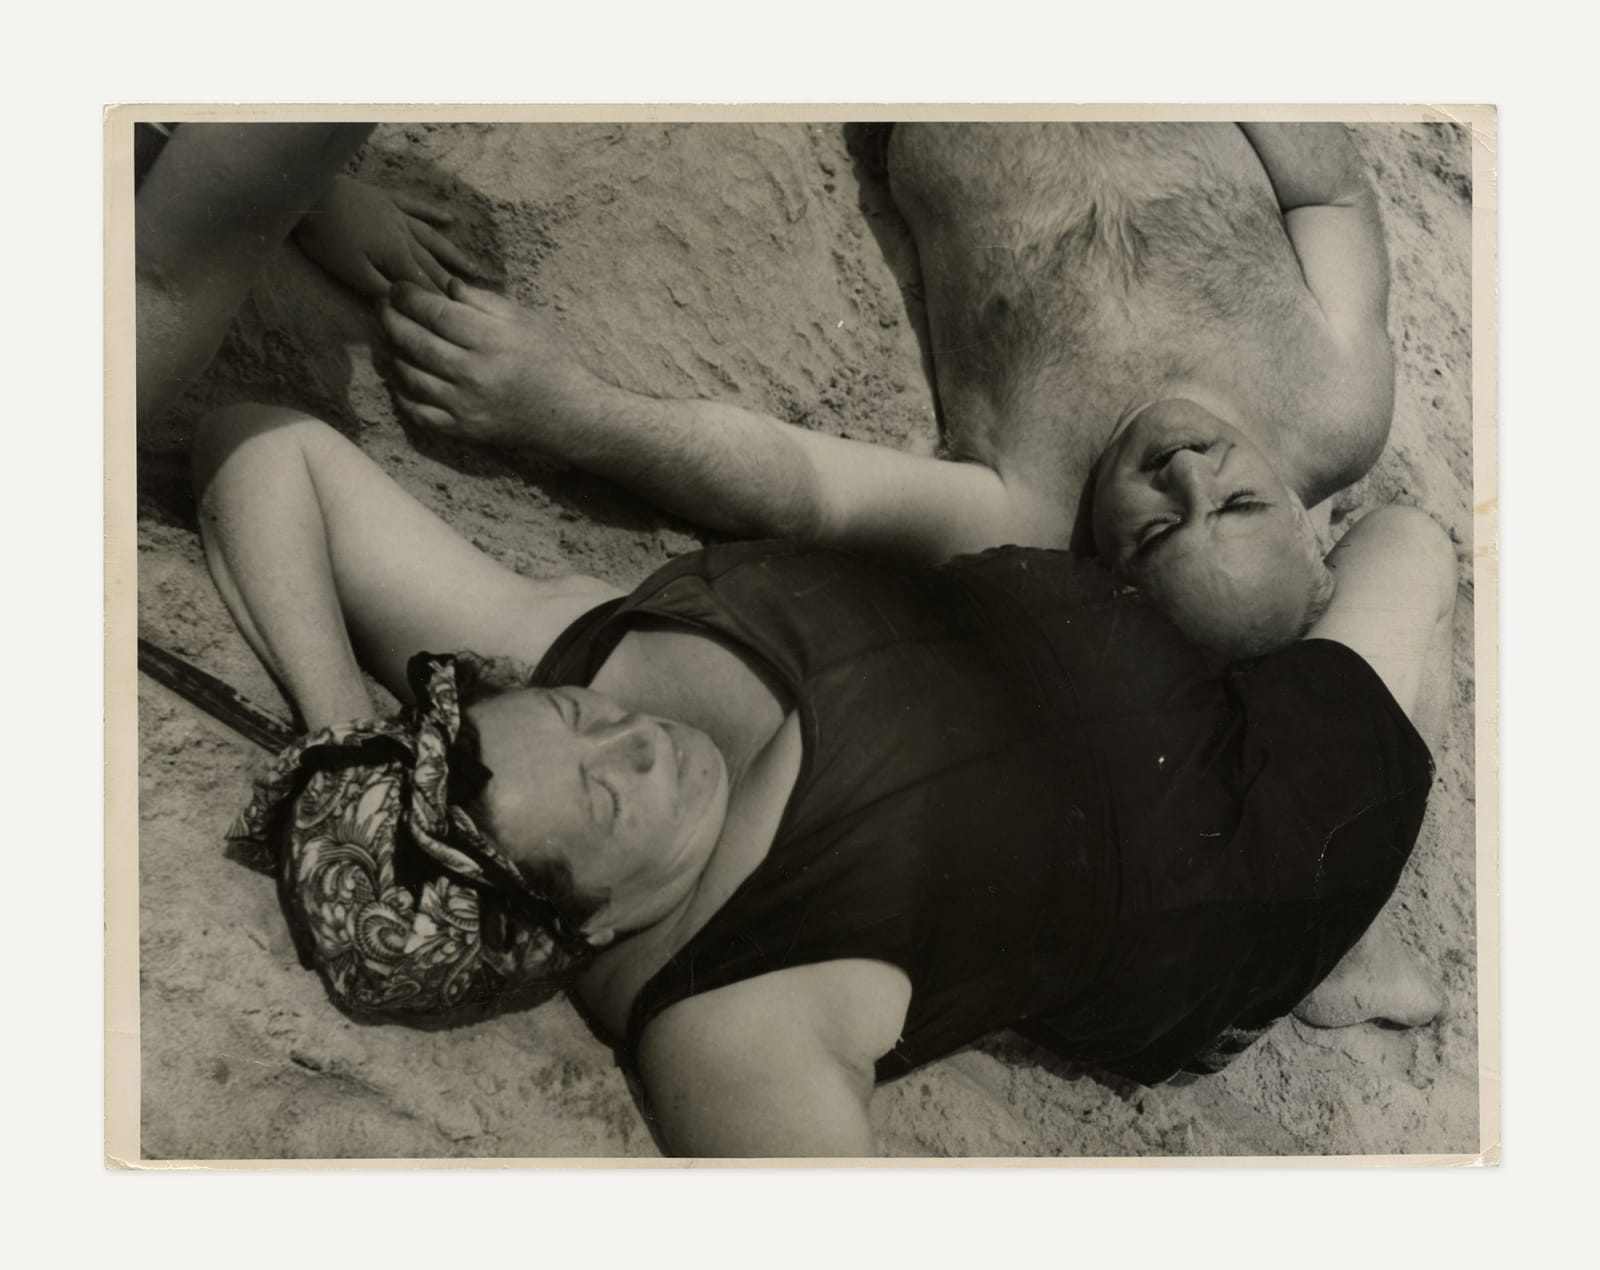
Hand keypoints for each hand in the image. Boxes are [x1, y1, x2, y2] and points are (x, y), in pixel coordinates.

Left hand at [294, 176, 480, 299]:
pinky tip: (449, 219)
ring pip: (432, 238)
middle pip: (433, 264)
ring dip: (452, 254)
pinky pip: (416, 207)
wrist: (311, 193)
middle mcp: (406, 235)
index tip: (461, 317)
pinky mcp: (387, 200)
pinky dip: (434, 213)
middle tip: (474, 299)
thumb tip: (406, 305)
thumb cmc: (327, 238)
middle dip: (452, 283)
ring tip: (472, 268)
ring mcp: (398, 215)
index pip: (424, 284)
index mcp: (397, 256)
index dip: (441, 301)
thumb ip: (380, 289)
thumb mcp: (350, 272)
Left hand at [377, 278, 575, 446]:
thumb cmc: (551, 360)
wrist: (568, 414)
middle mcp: (472, 373)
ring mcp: (464, 405)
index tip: (397, 288)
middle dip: (391, 319)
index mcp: (489, 340)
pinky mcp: (463, 429)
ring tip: (390, 338)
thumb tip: (446, 286)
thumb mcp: (525, 320)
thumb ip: (483, 301)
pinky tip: (401, 379)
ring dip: (394, 353)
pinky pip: (419, 412)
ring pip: (411, 375)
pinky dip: (403, 394)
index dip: (408, 297)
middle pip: (415, 341)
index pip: (435, 313)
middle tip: (382, 307)